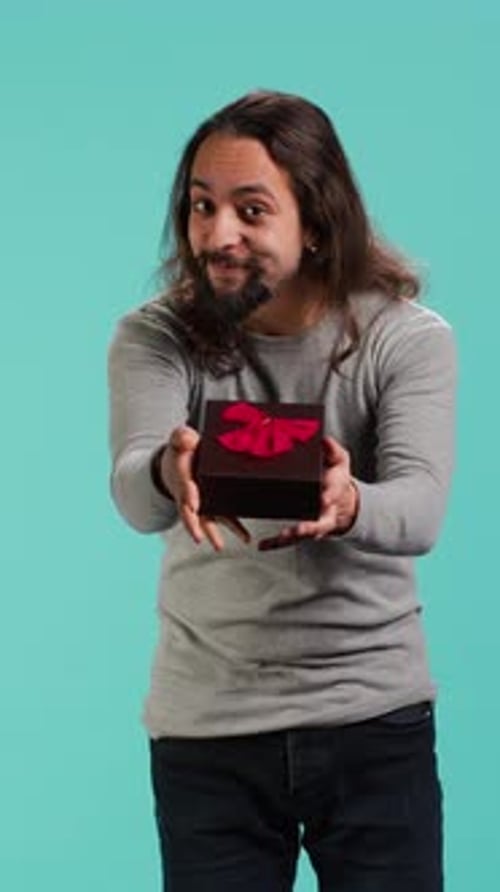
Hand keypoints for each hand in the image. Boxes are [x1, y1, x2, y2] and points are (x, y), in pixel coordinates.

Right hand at [160, 426, 250, 550]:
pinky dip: (235, 529)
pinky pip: (225, 518)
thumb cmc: (183, 451)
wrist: (182, 460)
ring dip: (214, 535)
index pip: (184, 489)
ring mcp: (203, 504)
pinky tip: (246, 538)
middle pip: (190, 514)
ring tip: (219, 546)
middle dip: (194, 525)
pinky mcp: (216, 506)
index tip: (192, 502)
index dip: (187, 496)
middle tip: (198, 536)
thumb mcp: (180, 440)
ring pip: (208, 522)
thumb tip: (188, 438)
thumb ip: (182, 437)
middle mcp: (191, 496)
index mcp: (183, 478)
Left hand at [258, 436, 358, 550]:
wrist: (340, 501)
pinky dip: (275, 544)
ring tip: (280, 538)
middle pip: (321, 523)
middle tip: (301, 529)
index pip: (333, 494)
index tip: (324, 498)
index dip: (329, 496)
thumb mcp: (340, 461)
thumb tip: (323, 437)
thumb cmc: (335, 478)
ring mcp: (313, 524)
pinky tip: (262, 546)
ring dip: (292, 537)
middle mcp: (325, 512)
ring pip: (304, 535)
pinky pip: (287, 541)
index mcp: (333, 492)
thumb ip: (333, 449)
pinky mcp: (300, 531)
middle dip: (311, 527)